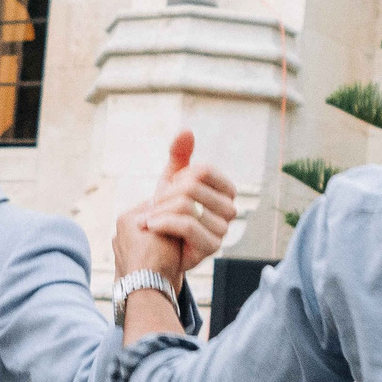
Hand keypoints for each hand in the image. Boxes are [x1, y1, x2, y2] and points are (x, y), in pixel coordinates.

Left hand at [115, 131, 236, 281]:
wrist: (159, 251)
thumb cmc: (168, 213)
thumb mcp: (172, 182)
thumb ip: (180, 157)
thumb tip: (187, 131)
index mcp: (226, 190)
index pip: (204, 170)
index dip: (179, 177)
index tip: (169, 188)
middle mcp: (231, 209)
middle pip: (191, 186)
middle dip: (165, 195)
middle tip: (154, 208)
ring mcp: (224, 229)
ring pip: (185, 205)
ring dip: (159, 211)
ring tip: (150, 219)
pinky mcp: (212, 247)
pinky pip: (185, 224)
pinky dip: (161, 223)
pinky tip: (150, 226)